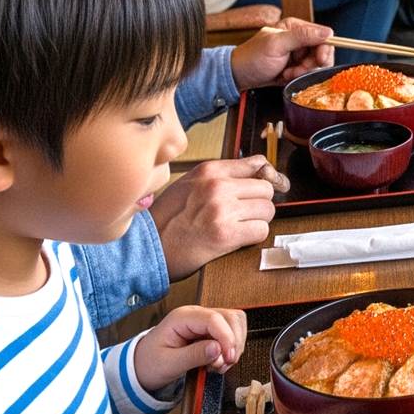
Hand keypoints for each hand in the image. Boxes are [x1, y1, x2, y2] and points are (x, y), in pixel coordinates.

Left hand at [134, 305, 247, 391]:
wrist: (142, 366)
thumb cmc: (151, 363)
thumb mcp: (168, 364)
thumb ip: (193, 355)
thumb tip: (218, 349)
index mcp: (182, 318)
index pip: (214, 319)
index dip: (226, 338)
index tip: (228, 358)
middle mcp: (196, 314)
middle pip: (230, 317)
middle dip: (233, 342)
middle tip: (225, 364)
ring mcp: (204, 321)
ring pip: (235, 323)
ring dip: (235, 345)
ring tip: (221, 364)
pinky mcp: (210, 330)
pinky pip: (231, 332)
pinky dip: (232, 347)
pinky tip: (220, 360)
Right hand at [150, 158, 279, 278]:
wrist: (145, 249)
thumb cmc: (166, 219)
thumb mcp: (189, 184)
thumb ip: (221, 175)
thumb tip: (261, 169)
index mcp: (209, 170)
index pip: (257, 164)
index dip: (264, 179)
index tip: (266, 189)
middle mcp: (217, 186)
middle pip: (266, 189)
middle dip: (259, 203)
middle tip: (244, 215)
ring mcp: (222, 210)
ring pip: (268, 210)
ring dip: (258, 221)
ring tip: (238, 227)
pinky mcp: (226, 234)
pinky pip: (261, 231)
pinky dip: (253, 237)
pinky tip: (236, 239)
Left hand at [230, 19, 335, 88]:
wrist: (239, 76)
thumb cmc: (252, 58)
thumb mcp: (277, 45)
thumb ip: (302, 36)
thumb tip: (328, 32)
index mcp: (295, 27)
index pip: (324, 35)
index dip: (324, 49)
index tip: (318, 61)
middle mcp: (299, 38)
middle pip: (322, 52)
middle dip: (311, 64)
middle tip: (296, 70)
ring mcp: (298, 53)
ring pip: (316, 64)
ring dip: (303, 72)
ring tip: (287, 73)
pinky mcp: (296, 66)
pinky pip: (308, 72)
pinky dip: (298, 77)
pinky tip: (285, 76)